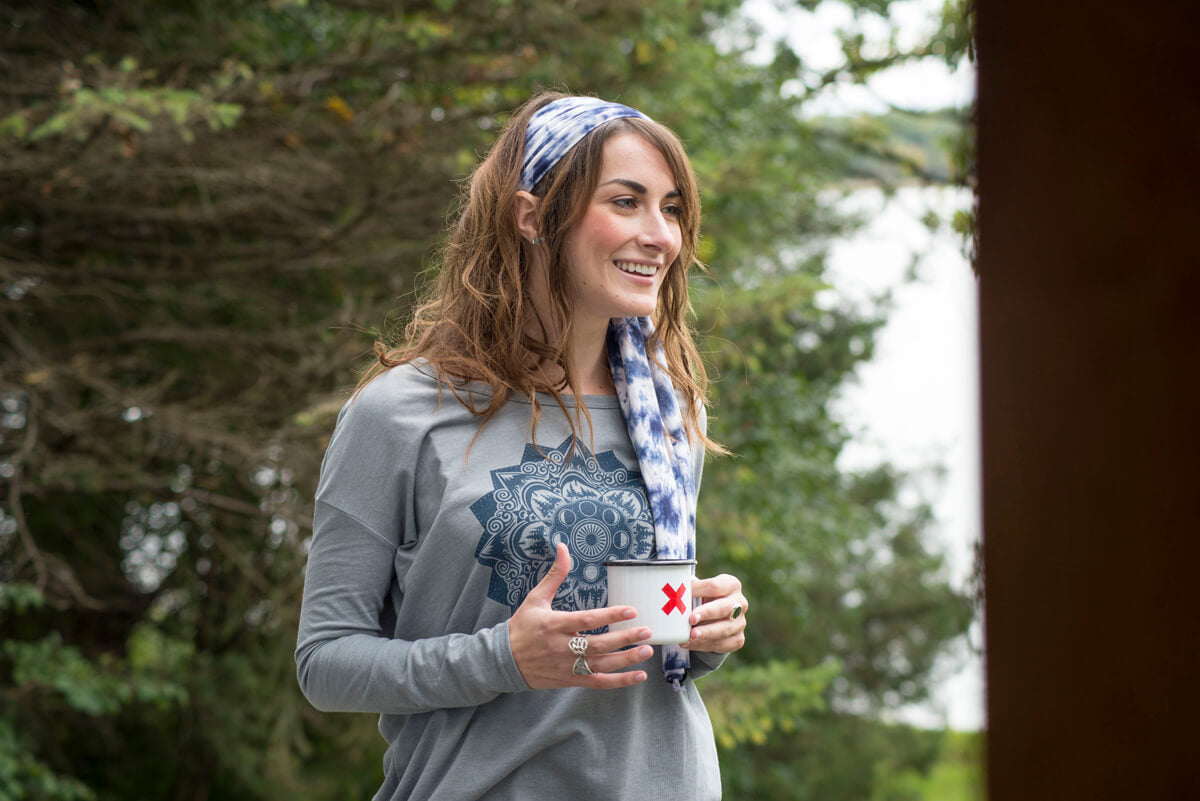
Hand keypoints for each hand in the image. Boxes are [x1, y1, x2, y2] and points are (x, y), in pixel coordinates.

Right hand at [508, 543, 655, 689]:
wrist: (503, 661)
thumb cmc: (522, 626)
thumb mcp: (536, 598)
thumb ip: (554, 575)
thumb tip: (563, 547)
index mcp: (554, 624)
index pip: (586, 620)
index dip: (609, 615)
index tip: (631, 610)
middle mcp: (561, 647)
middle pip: (597, 645)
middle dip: (624, 638)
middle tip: (647, 631)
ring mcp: (566, 666)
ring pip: (600, 665)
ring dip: (626, 659)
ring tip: (646, 650)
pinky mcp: (570, 680)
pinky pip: (598, 682)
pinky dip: (619, 681)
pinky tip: (638, 674)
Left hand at [683, 574, 747, 652]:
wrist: (714, 618)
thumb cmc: (703, 599)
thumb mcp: (698, 590)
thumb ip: (687, 589)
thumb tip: (669, 591)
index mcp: (731, 585)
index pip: (715, 586)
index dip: (698, 591)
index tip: (682, 597)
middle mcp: (740, 603)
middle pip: (724, 607)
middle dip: (707, 613)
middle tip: (691, 619)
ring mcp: (741, 622)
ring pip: (724, 629)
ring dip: (705, 633)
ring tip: (689, 636)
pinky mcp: (738, 639)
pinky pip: (722, 644)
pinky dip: (703, 645)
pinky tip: (689, 643)